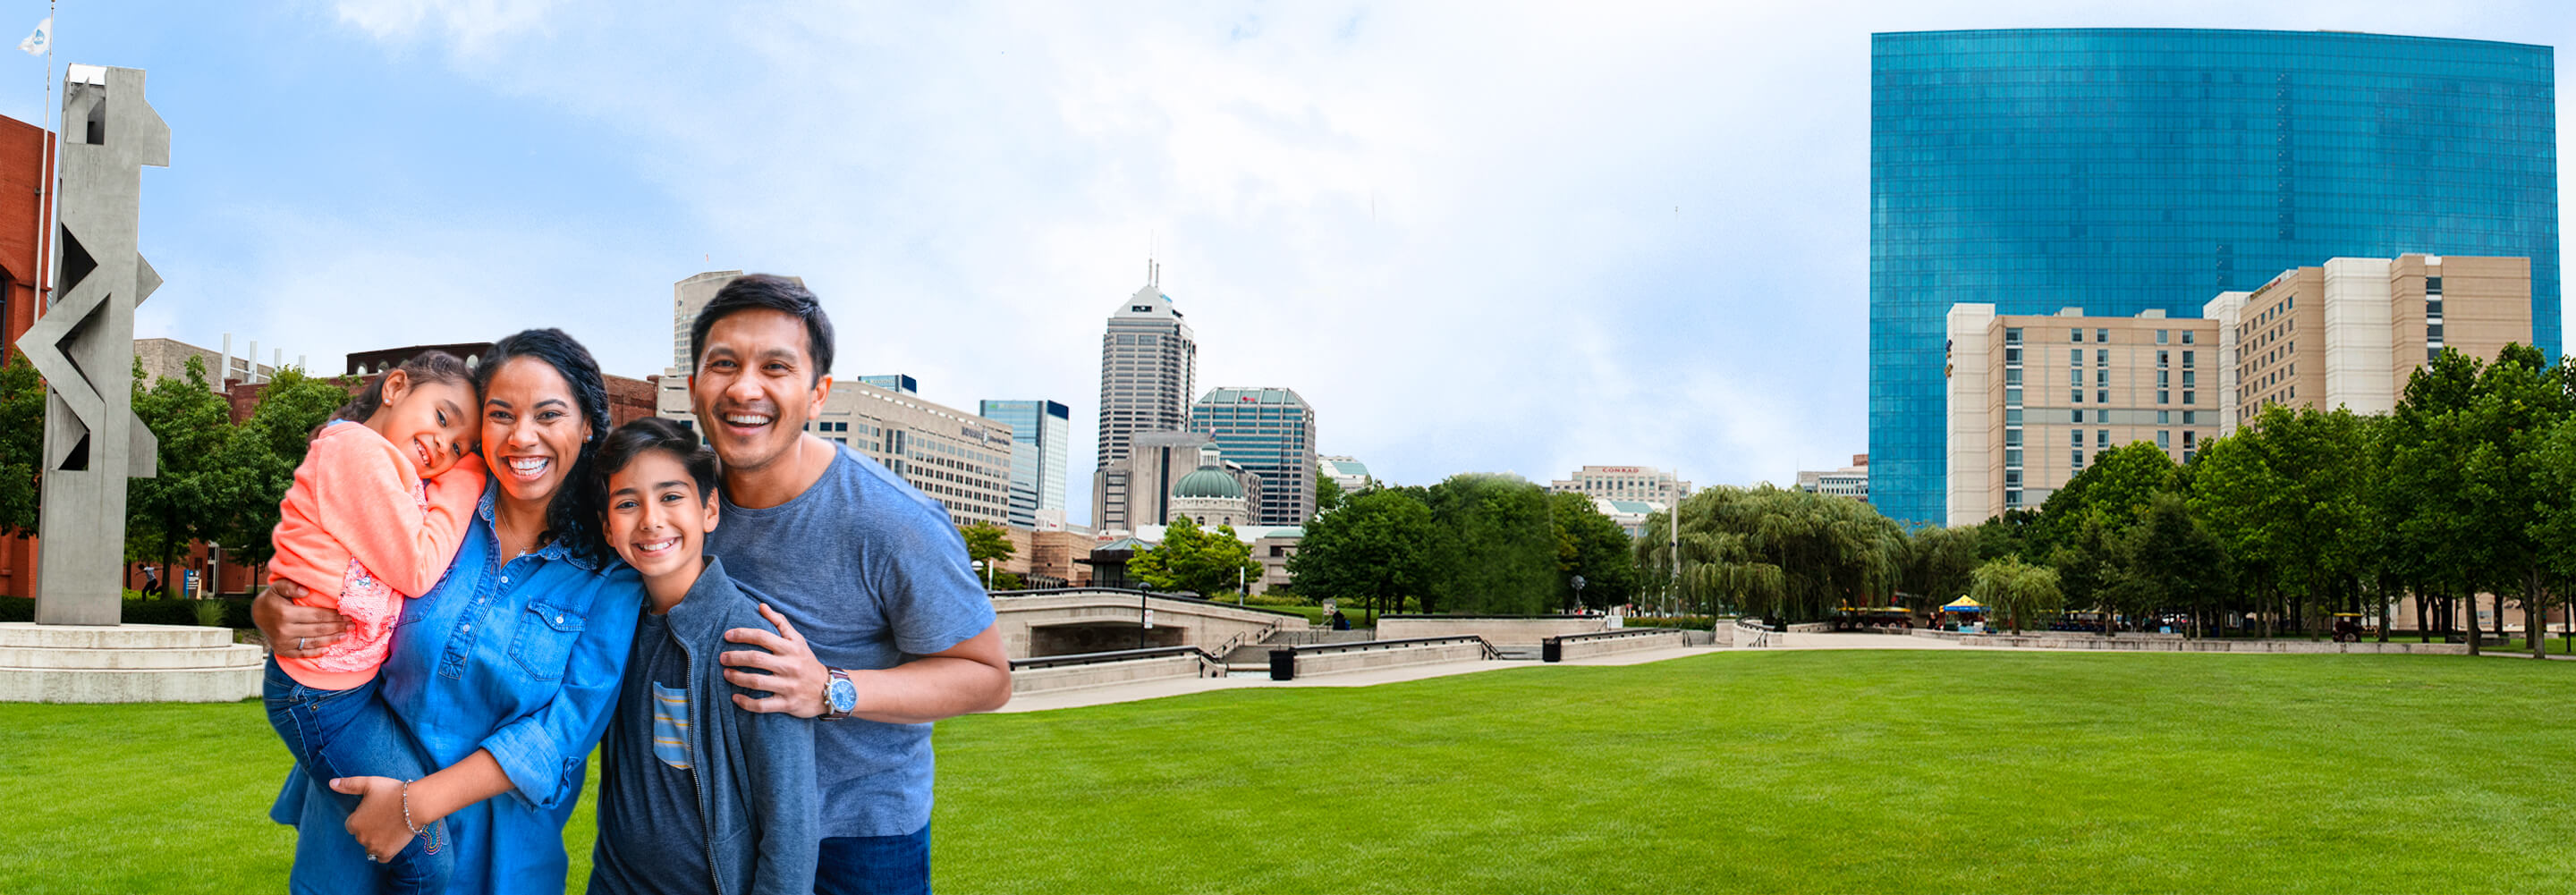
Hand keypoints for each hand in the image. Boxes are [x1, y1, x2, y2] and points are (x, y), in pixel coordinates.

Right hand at [254, 581, 349, 658]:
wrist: (257, 614)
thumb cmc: (272, 599)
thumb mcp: (278, 587)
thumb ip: (290, 586)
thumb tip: (306, 590)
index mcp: (285, 614)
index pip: (316, 615)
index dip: (333, 616)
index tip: (347, 614)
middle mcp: (284, 630)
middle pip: (317, 629)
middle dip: (336, 627)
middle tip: (351, 625)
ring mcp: (283, 642)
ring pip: (312, 642)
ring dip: (331, 640)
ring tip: (345, 636)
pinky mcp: (283, 650)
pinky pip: (302, 653)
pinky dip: (315, 652)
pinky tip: (328, 649)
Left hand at [329, 775, 415, 862]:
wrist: (417, 804)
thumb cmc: (392, 792)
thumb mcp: (369, 784)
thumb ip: (348, 785)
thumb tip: (331, 783)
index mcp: (354, 823)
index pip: (352, 825)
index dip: (363, 817)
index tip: (374, 810)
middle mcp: (361, 838)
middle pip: (361, 836)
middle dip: (369, 829)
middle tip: (384, 817)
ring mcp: (375, 847)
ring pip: (370, 847)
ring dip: (376, 840)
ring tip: (389, 828)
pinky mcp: (388, 853)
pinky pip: (380, 858)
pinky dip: (383, 851)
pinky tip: (390, 841)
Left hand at [721, 603, 825, 717]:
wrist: (830, 689)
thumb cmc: (807, 662)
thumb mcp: (798, 640)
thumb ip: (780, 622)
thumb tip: (761, 606)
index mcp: (791, 648)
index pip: (763, 637)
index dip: (743, 634)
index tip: (727, 635)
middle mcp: (790, 666)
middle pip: (756, 659)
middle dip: (735, 657)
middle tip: (722, 657)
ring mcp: (789, 686)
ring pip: (757, 682)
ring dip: (737, 678)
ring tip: (725, 674)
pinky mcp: (787, 704)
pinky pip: (762, 705)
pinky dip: (746, 702)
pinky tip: (735, 698)